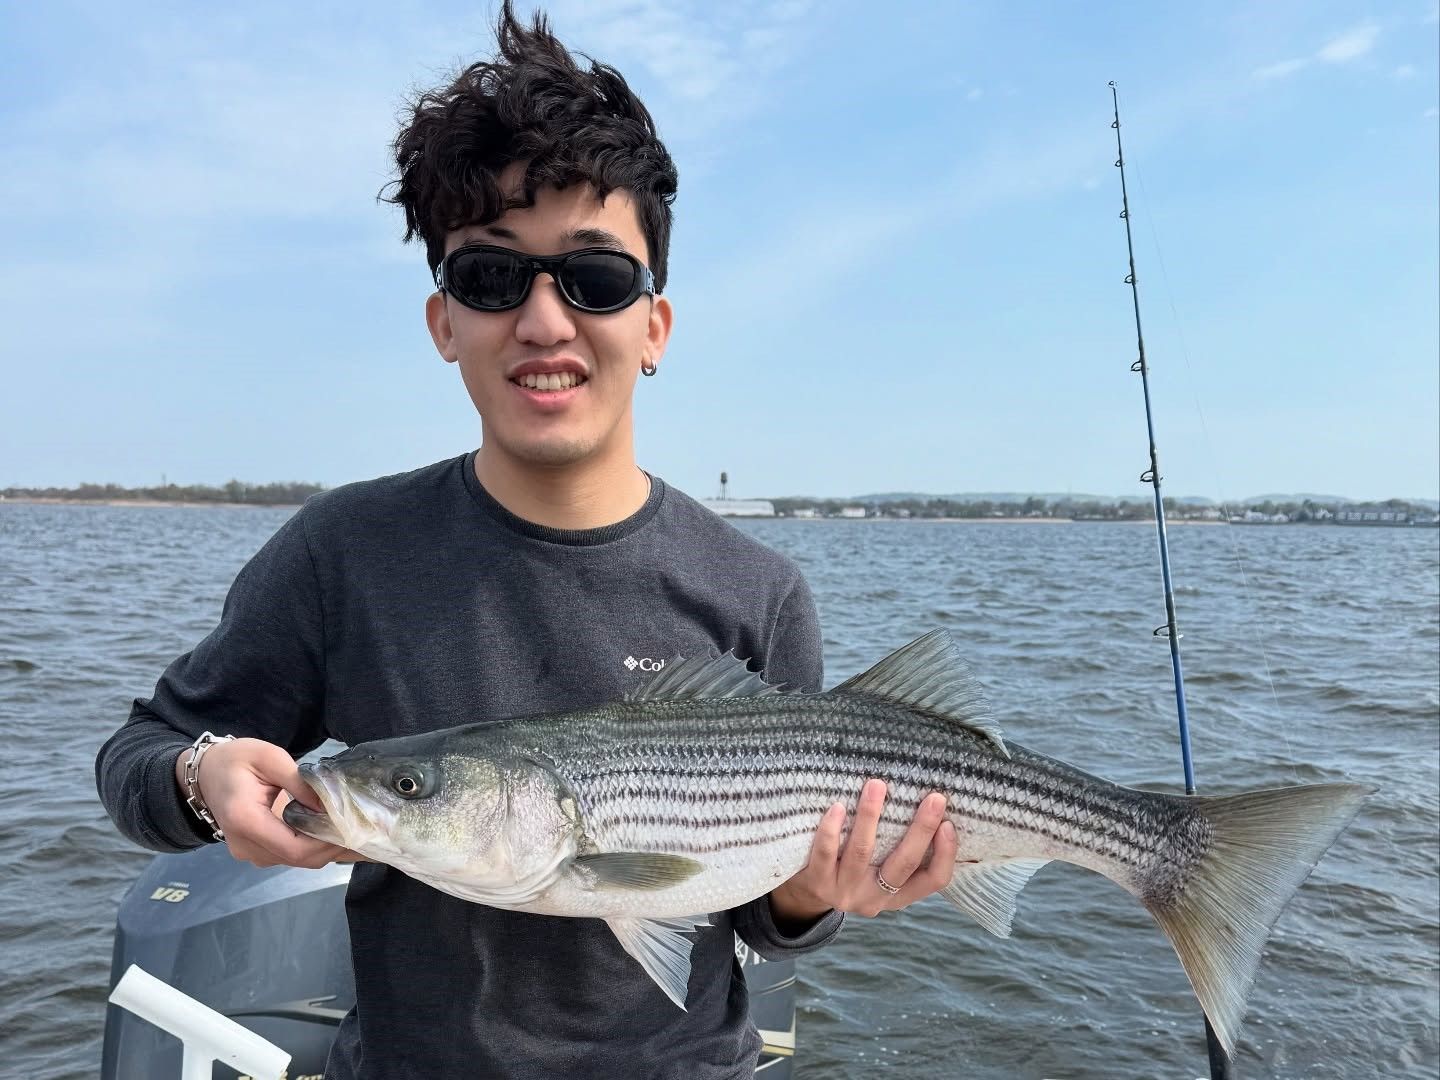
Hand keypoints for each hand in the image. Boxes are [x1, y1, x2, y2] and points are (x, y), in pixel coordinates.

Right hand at [174, 737, 361, 868]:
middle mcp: (244, 844)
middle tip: (367, 833)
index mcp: (244, 820)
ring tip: (359, 832)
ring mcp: (249, 852)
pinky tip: (337, 833)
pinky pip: (290, 854)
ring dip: (326, 848)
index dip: (325, 842)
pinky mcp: (256, 851)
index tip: (353, 827)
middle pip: (298, 858)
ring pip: (296, 860)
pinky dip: (314, 846)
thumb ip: (299, 781)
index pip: (293, 847)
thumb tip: (328, 804)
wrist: (205, 774)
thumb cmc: (235, 759)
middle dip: (333, 847)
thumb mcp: (268, 757)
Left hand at [771, 779, 958, 921]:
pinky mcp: (818, 882)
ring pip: (862, 853)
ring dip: (871, 816)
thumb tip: (931, 806)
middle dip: (922, 829)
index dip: (946, 855)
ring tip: (877, 785)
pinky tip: (838, 806)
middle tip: (935, 798)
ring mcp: (846, 892)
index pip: (933, 881)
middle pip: (904, 864)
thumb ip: (901, 849)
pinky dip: (831, 830)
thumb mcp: (881, 870)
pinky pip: (824, 854)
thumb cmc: (852, 868)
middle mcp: (875, 898)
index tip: (950, 823)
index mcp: (898, 895)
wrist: (806, 894)